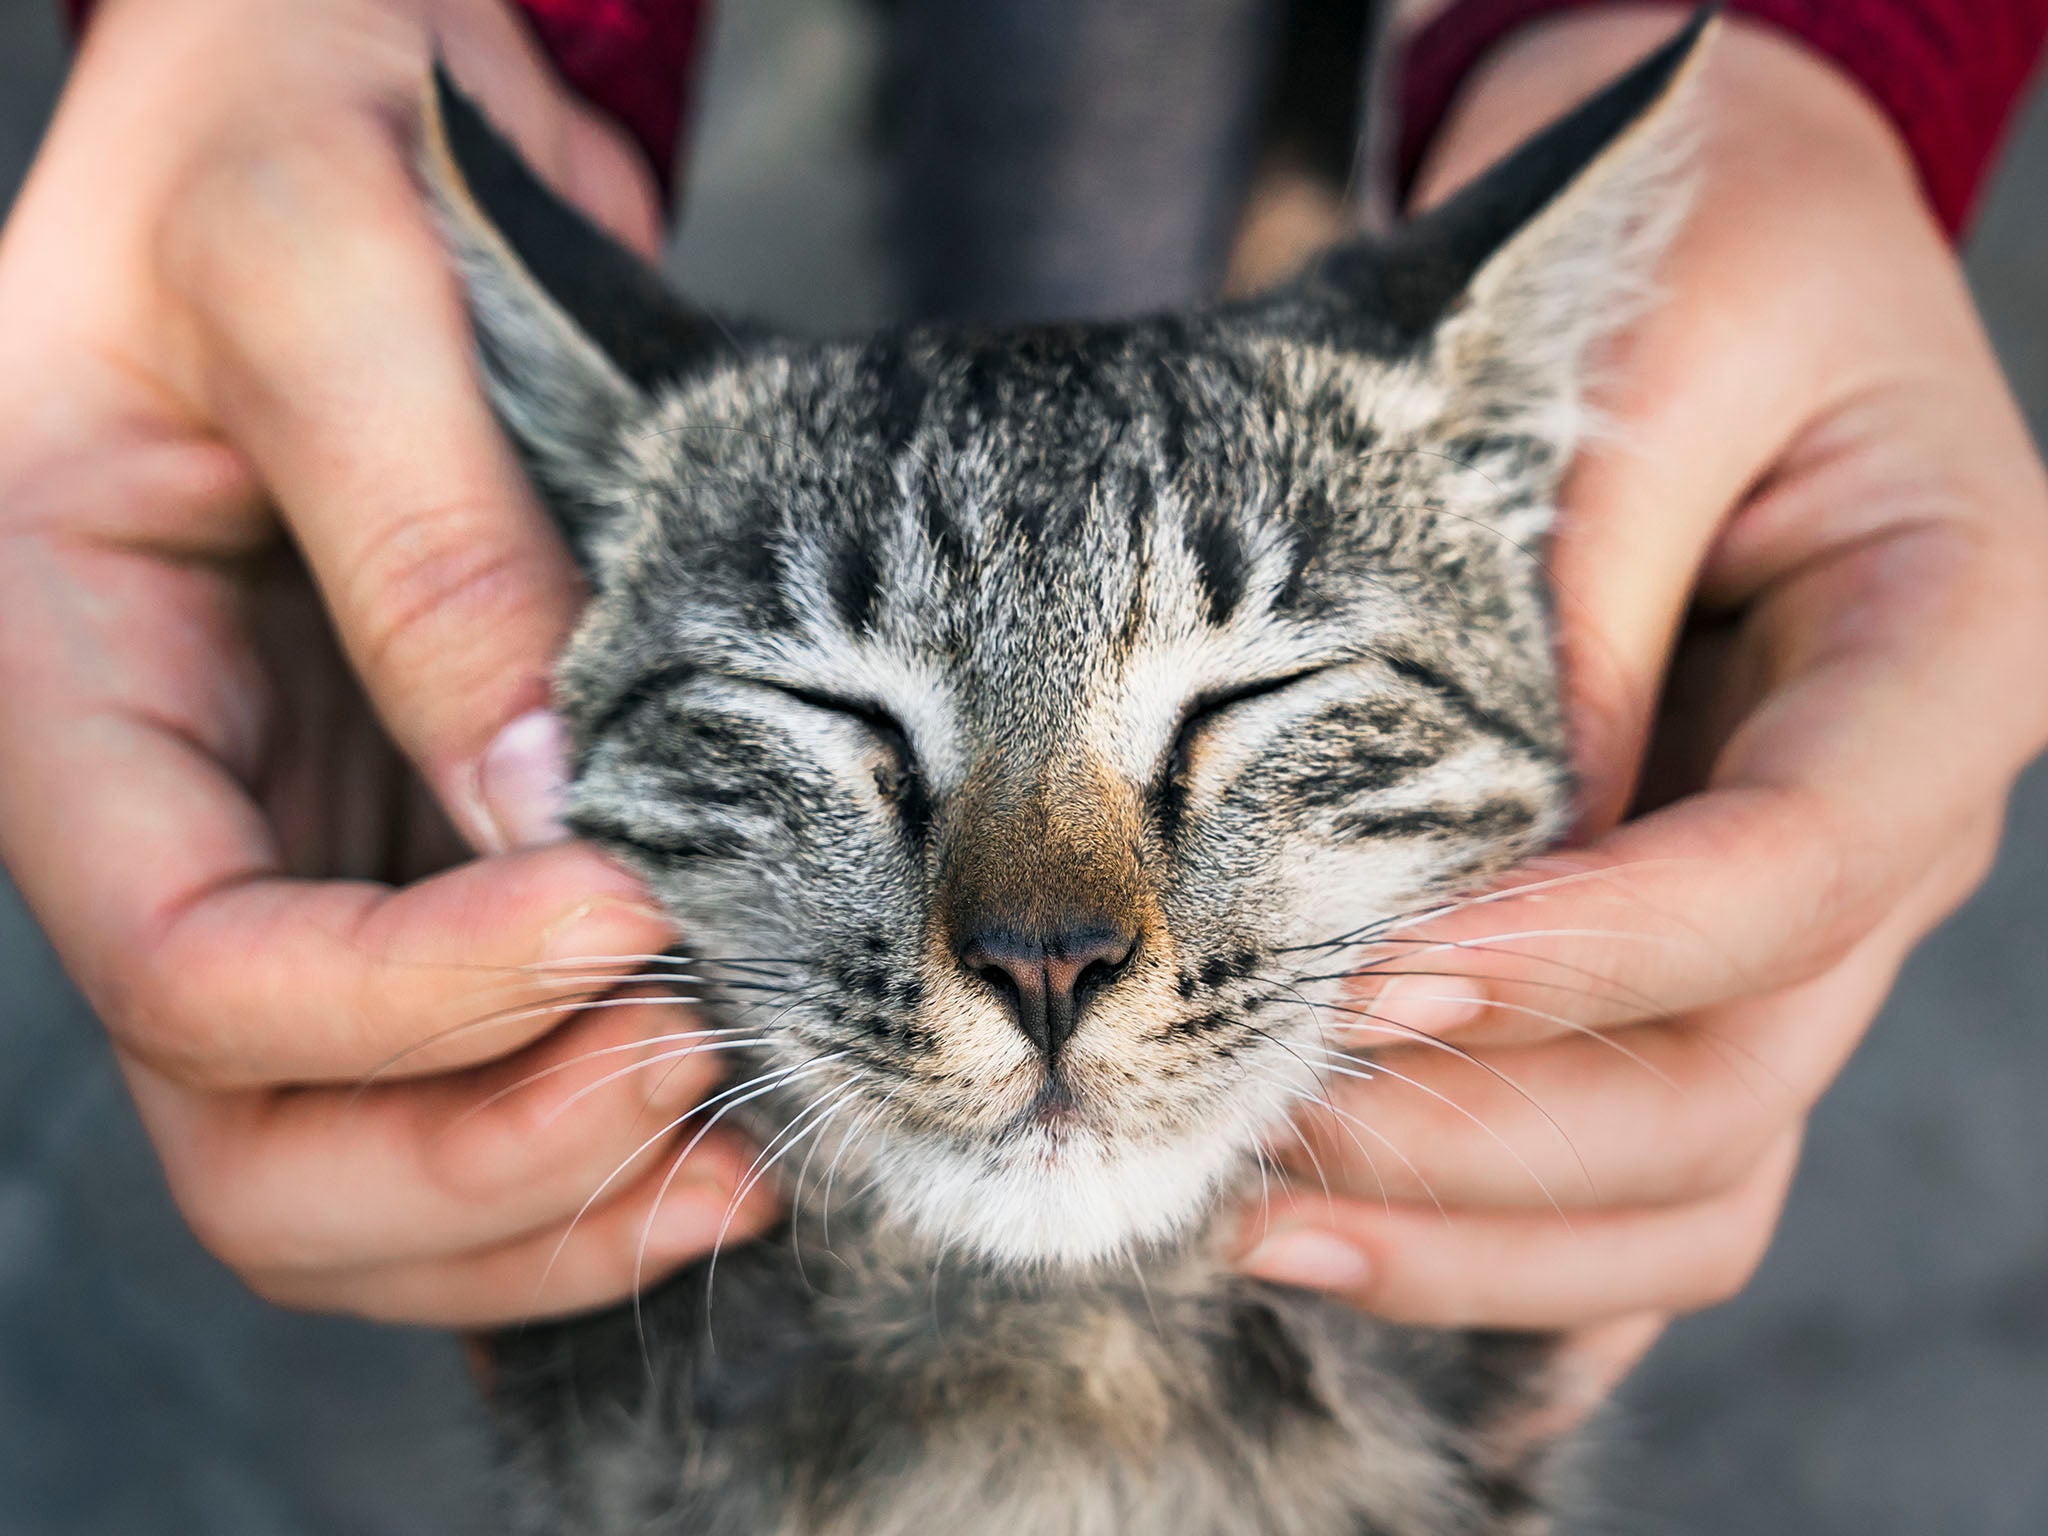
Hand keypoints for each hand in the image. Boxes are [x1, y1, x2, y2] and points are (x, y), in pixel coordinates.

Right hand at [0, 0, 772, 1325]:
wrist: (340, 103)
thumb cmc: (285, 131)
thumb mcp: (331, 277)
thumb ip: (424, 538)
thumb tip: (548, 808)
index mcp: (60, 693)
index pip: (187, 965)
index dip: (408, 1001)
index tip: (631, 918)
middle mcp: (166, 819)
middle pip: (253, 1139)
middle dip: (478, 1159)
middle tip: (697, 1074)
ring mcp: (296, 859)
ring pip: (356, 1162)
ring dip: (546, 1200)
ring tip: (743, 1141)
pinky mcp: (415, 858)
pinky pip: (470, 1081)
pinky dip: (591, 1145)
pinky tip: (734, 1121)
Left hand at [1235, 8, 2047, 1406]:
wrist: (1723, 254)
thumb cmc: (1698, 261)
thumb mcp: (1650, 352)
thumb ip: (1574, 603)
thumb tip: (1461, 876)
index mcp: (1942, 656)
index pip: (1798, 867)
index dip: (1593, 954)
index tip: (1372, 976)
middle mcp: (1886, 830)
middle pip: (1734, 1080)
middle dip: (1489, 1134)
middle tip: (1255, 1120)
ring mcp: (1792, 924)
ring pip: (1693, 1177)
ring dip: (1477, 1234)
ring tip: (1249, 1221)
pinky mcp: (1691, 963)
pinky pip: (1646, 1176)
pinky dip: (1513, 1253)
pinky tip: (1353, 1261)